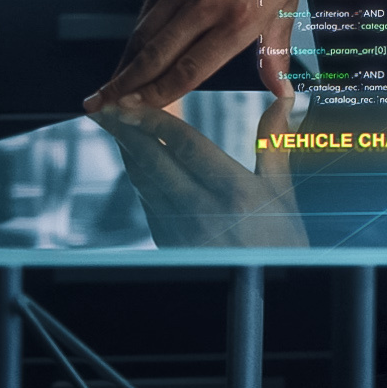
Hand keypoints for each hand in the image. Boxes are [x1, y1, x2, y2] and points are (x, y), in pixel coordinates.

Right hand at [90, 0, 316, 110]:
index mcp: (241, 18)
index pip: (190, 68)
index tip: (135, 113)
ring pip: (144, 36)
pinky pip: (147, 13)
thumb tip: (283, 92)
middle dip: (124, 88)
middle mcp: (207, 5)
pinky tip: (128, 56)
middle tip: (101, 110)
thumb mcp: (292, 1)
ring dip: (123, 66)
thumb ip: (276, 49)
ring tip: (105, 92)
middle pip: (155, 57)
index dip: (158, 95)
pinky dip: (134, 38)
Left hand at [90, 94, 311, 246]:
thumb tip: (282, 99)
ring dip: (126, 149)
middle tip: (103, 105)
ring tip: (112, 123)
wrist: (262, 287)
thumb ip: (273, 141)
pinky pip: (146, 198)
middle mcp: (201, 208)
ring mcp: (178, 227)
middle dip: (124, 129)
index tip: (133, 101)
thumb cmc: (280, 238)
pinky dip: (137, 172)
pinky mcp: (166, 239)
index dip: (155, 121)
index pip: (185, 146)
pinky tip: (134, 157)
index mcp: (234, 191)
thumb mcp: (283, 189)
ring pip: (143, 179)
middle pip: (153, 160)